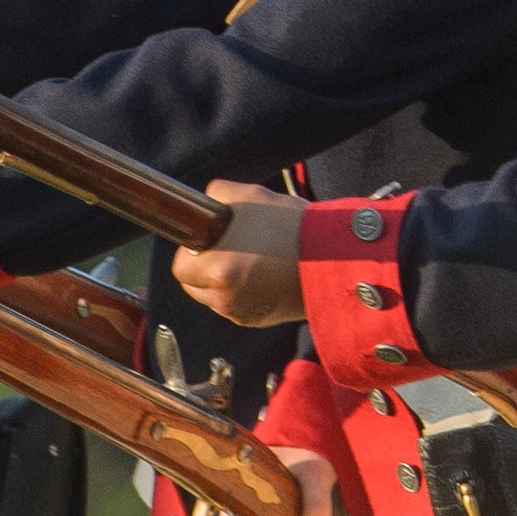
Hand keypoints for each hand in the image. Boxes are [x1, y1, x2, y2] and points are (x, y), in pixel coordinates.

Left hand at [168, 185, 306, 327]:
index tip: (210, 240)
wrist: (335, 257)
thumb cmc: (293, 226)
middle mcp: (225, 298)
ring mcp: (242, 313)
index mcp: (218, 270)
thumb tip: (206, 205)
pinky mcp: (259, 320)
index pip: (181, 267)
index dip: (192, 251)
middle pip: (194, 286)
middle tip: (230, 248)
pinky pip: (238, 305)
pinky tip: (265, 273)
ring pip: (216, 297)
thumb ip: (217, 196)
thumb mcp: (250, 196)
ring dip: (224, 281)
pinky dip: (244, 292)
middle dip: (205, 268)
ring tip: (252, 259)